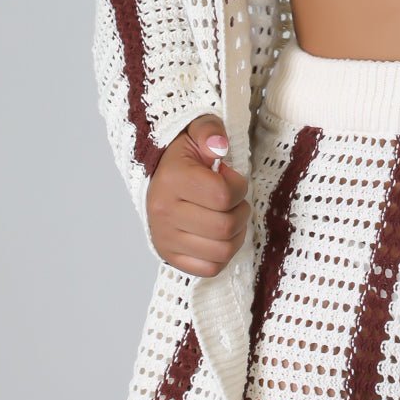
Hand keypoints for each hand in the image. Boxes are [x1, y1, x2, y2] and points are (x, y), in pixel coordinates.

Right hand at [145, 114, 250, 276]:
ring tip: (228, 215)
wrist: (159, 178)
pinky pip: (210, 268)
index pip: (223, 195)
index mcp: (172, 180)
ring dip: (236, 234)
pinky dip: (223, 254)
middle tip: (233, 199)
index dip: (238, 186)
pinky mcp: (169, 256)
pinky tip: (219, 235)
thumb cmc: (185, 157)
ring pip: (221, 251)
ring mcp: (165, 238)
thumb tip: (219, 145)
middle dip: (240, 211)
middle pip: (225, 227)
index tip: (230, 176)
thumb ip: (209, 131)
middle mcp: (163, 212)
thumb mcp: (196, 131)